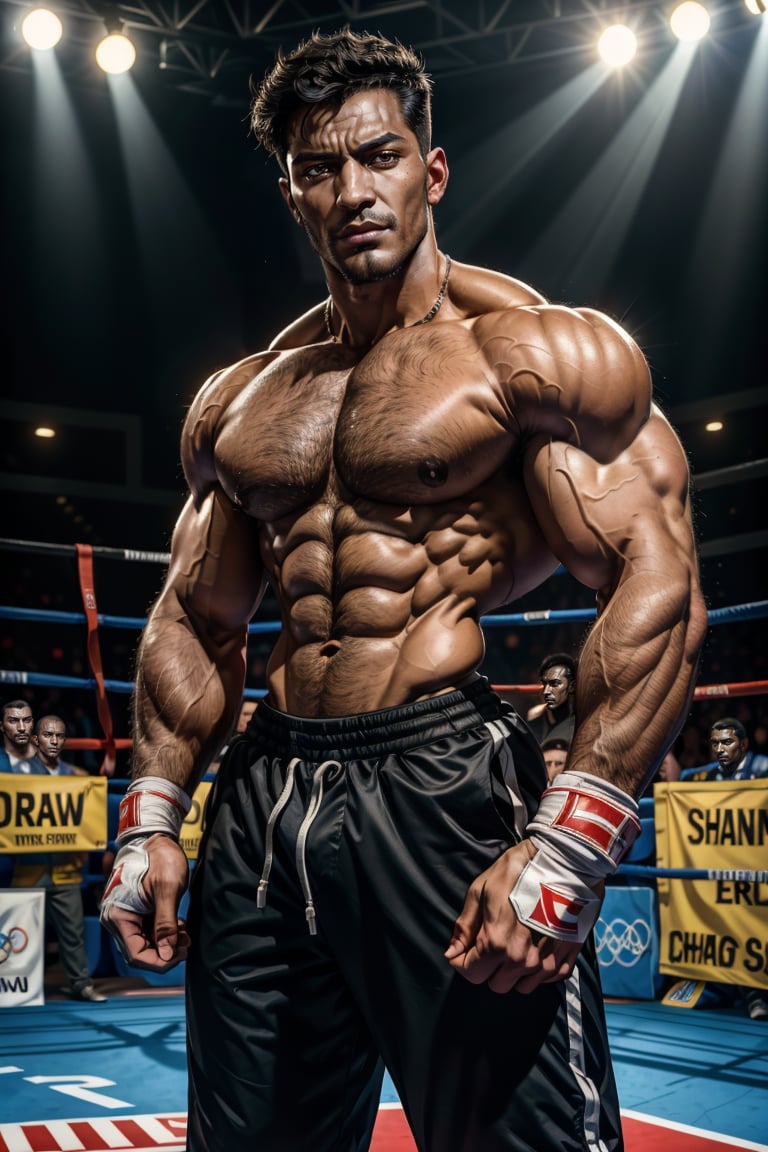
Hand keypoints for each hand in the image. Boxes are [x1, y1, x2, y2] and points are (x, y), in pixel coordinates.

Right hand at [101, 834, 189, 971]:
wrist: (154, 837)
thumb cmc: (159, 857)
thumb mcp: (167, 889)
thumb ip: (166, 924)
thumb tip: (168, 954)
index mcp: (117, 916)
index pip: (136, 954)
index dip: (160, 960)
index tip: (181, 954)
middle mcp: (117, 919)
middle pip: (140, 951)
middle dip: (165, 952)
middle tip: (187, 943)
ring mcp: (126, 916)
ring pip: (146, 942)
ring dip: (167, 943)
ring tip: (186, 935)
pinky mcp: (135, 911)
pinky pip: (148, 931)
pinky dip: (164, 933)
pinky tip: (179, 928)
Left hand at [444, 841, 581, 993]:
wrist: (563, 863)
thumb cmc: (517, 873)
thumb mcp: (481, 890)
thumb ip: (465, 927)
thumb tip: (451, 954)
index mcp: (496, 943)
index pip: (471, 974)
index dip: (463, 962)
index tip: (467, 948)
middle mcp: (521, 960)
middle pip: (495, 985)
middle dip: (489, 967)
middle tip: (493, 942)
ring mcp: (545, 963)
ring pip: (521, 987)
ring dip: (514, 971)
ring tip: (516, 943)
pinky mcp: (565, 961)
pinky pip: (544, 980)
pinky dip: (537, 969)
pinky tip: (536, 944)